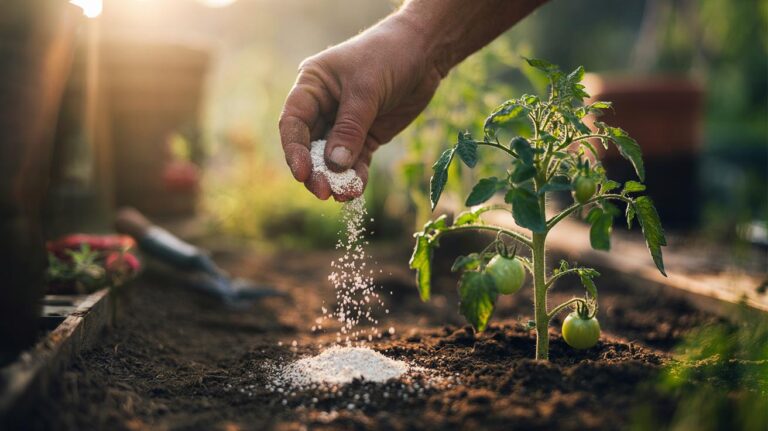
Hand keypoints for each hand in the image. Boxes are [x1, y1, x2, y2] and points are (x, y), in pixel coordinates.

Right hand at [279, 14, 441, 200]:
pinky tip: (356, 190)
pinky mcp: (366, 136)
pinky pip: (355, 161)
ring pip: (332, 158)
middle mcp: (323, 107)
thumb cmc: (388, 57)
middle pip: (310, 146)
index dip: (294, 150)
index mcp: (312, 86)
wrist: (425, 52)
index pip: (293, 123)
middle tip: (323, 192)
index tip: (302, 173)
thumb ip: (350, 128)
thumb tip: (334, 165)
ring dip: (334, 178)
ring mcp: (344, 124)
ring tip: (341, 196)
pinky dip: (355, 176)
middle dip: (315, 171)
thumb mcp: (366, 90)